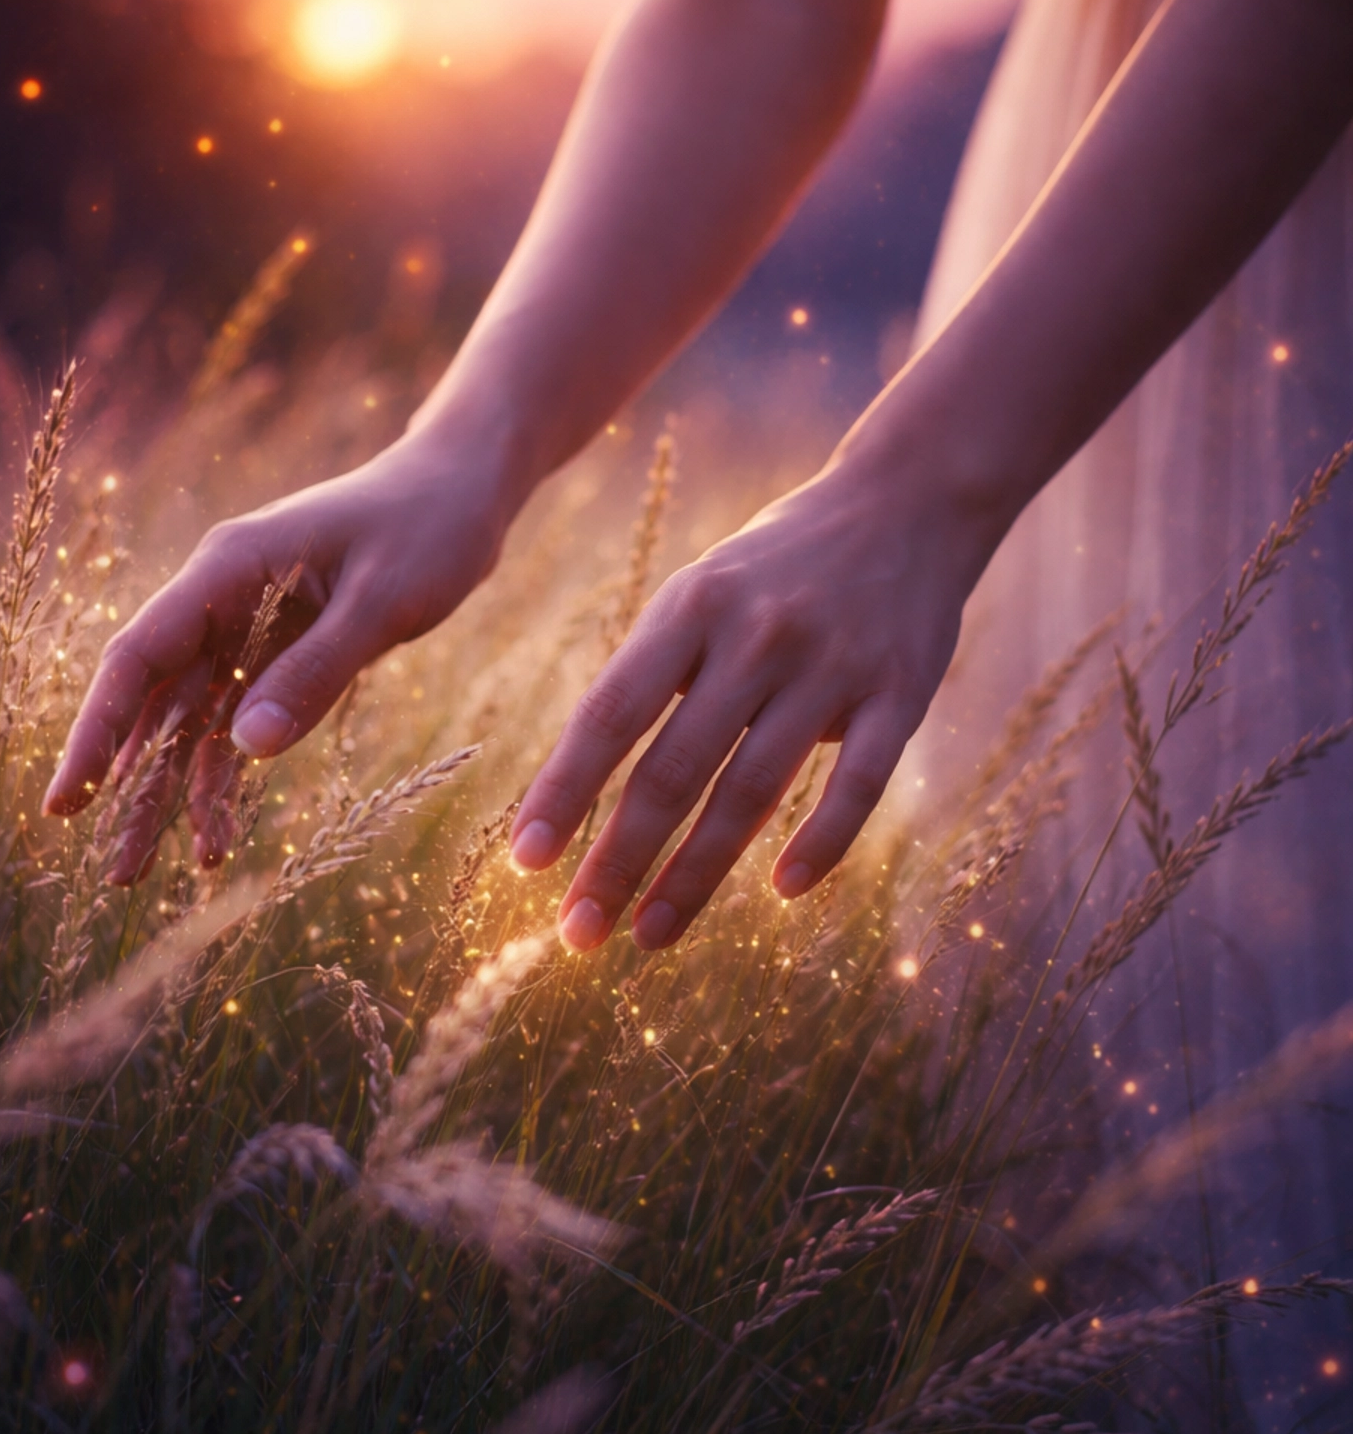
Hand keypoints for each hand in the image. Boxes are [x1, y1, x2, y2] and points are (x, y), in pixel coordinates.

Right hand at [43, 432, 510, 881]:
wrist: (462, 490)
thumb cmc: (427, 529)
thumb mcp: (382, 601)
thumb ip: (317, 670)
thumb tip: (247, 748)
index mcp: (229, 569)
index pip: (139, 655)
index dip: (98, 730)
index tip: (67, 800)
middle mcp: (223, 599)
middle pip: (154, 700)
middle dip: (127, 784)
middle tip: (112, 870)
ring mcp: (249, 627)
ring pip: (190, 721)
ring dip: (169, 793)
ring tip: (141, 874)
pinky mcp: (281, 651)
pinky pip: (238, 722)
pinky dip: (226, 776)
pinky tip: (217, 837)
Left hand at [508, 446, 994, 951]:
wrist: (906, 499)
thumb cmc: (775, 565)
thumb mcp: (698, 593)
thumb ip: (653, 677)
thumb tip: (582, 786)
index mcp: (689, 607)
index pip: (610, 713)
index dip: (566, 790)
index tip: (527, 862)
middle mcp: (755, 637)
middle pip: (674, 770)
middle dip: (620, 860)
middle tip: (579, 933)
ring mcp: (831, 666)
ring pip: (752, 791)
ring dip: (695, 874)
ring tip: (650, 934)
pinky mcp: (900, 694)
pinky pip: (858, 784)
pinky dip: (820, 841)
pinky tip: (782, 890)